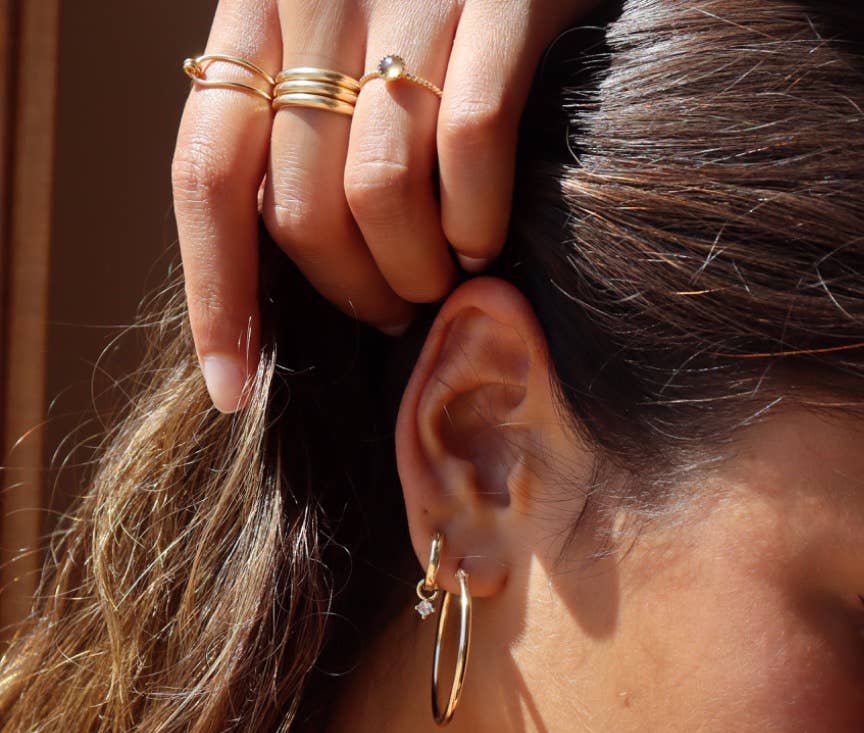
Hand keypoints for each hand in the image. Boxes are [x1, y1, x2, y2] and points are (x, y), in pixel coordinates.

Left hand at [172, 0, 601, 411]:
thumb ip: (301, 132)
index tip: (230, 390)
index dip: (215, 297)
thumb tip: (294, 263)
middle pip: (297, 204)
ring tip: (441, 278)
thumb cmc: (439, 7)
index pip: (207, 174)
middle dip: (347, 290)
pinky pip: (469, 142)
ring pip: (377, 188)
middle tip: (392, 310)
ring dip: (412, 269)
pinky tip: (484, 238)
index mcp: (261, 16)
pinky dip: (473, 217)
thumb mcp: (339, 49)